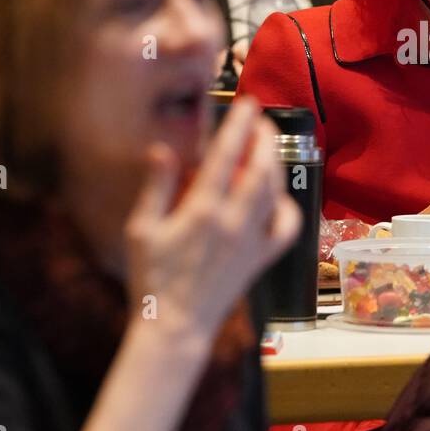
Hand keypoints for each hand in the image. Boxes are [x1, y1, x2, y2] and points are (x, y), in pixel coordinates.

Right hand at [124, 96, 300, 339]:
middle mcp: (233, 222)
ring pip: (275, 193)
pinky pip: (287, 228)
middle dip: (266, 138)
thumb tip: (162, 149)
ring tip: (267, 148)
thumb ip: (154, 186)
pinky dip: (288, 207)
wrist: (175, 326)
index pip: (226, 156)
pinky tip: (276, 196)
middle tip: (262, 120)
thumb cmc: (150, 278)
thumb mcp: (141, 229)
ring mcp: (252, 241)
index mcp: (201, 211)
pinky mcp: (262, 259)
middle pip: (261, 168)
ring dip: (275, 164)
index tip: (246, 104)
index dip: (239, 125)